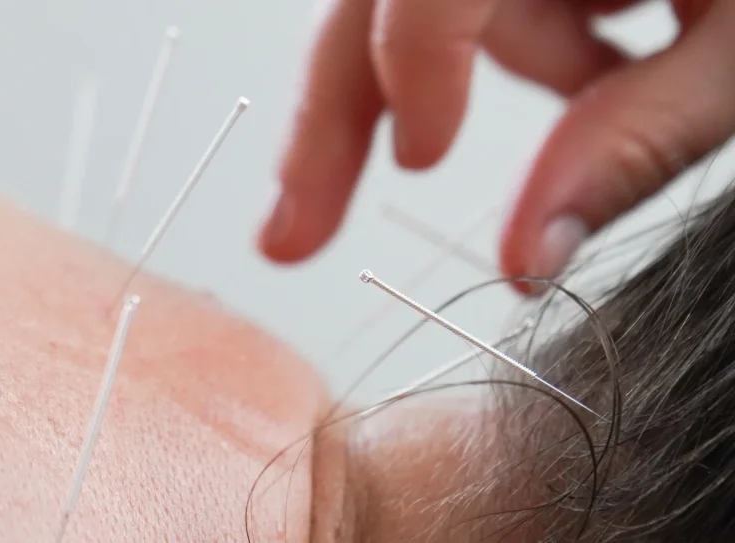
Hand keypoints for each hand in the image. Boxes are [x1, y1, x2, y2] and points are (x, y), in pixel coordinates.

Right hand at [258, 0, 734, 291]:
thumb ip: (635, 140)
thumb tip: (522, 259)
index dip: (414, 60)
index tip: (423, 162)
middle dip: (338, 116)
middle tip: (290, 232)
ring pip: (436, 10)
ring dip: (504, 65)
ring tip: (622, 58)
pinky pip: (485, 3)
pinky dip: (531, 40)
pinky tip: (608, 39)